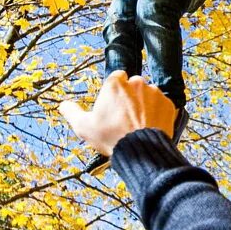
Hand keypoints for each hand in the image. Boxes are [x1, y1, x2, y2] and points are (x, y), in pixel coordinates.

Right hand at [59, 72, 176, 156]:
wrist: (142, 151)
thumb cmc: (111, 137)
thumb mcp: (84, 127)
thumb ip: (71, 112)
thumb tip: (63, 105)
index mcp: (115, 83)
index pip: (116, 78)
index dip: (114, 91)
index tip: (113, 106)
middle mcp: (136, 82)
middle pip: (133, 85)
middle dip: (130, 97)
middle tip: (125, 117)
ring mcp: (154, 92)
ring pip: (148, 95)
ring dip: (144, 105)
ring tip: (139, 124)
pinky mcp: (168, 104)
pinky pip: (161, 105)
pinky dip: (157, 113)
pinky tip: (150, 126)